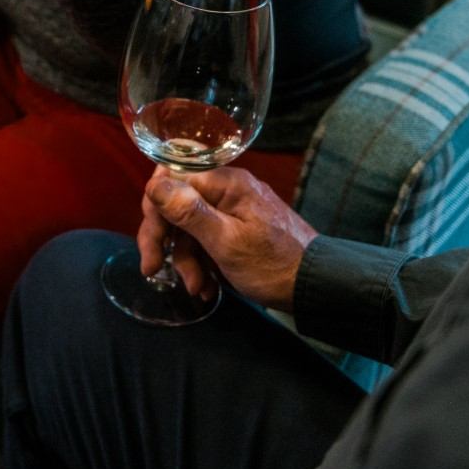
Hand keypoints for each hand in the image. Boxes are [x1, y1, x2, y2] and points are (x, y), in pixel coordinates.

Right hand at [138, 165, 318, 310]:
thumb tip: (155, 185)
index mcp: (225, 183)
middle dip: (166, 241)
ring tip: (198, 288)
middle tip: (155, 270)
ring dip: (187, 259)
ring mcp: (234, 209)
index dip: (155, 210)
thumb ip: (189, 212)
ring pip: (191, 227)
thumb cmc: (273, 264)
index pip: (171, 180)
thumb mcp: (226, 242)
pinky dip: (203, 263)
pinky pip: (208, 239)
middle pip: (177, 204)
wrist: (316, 286)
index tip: (153, 244)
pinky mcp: (239, 228)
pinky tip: (208, 287)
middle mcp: (227, 189)